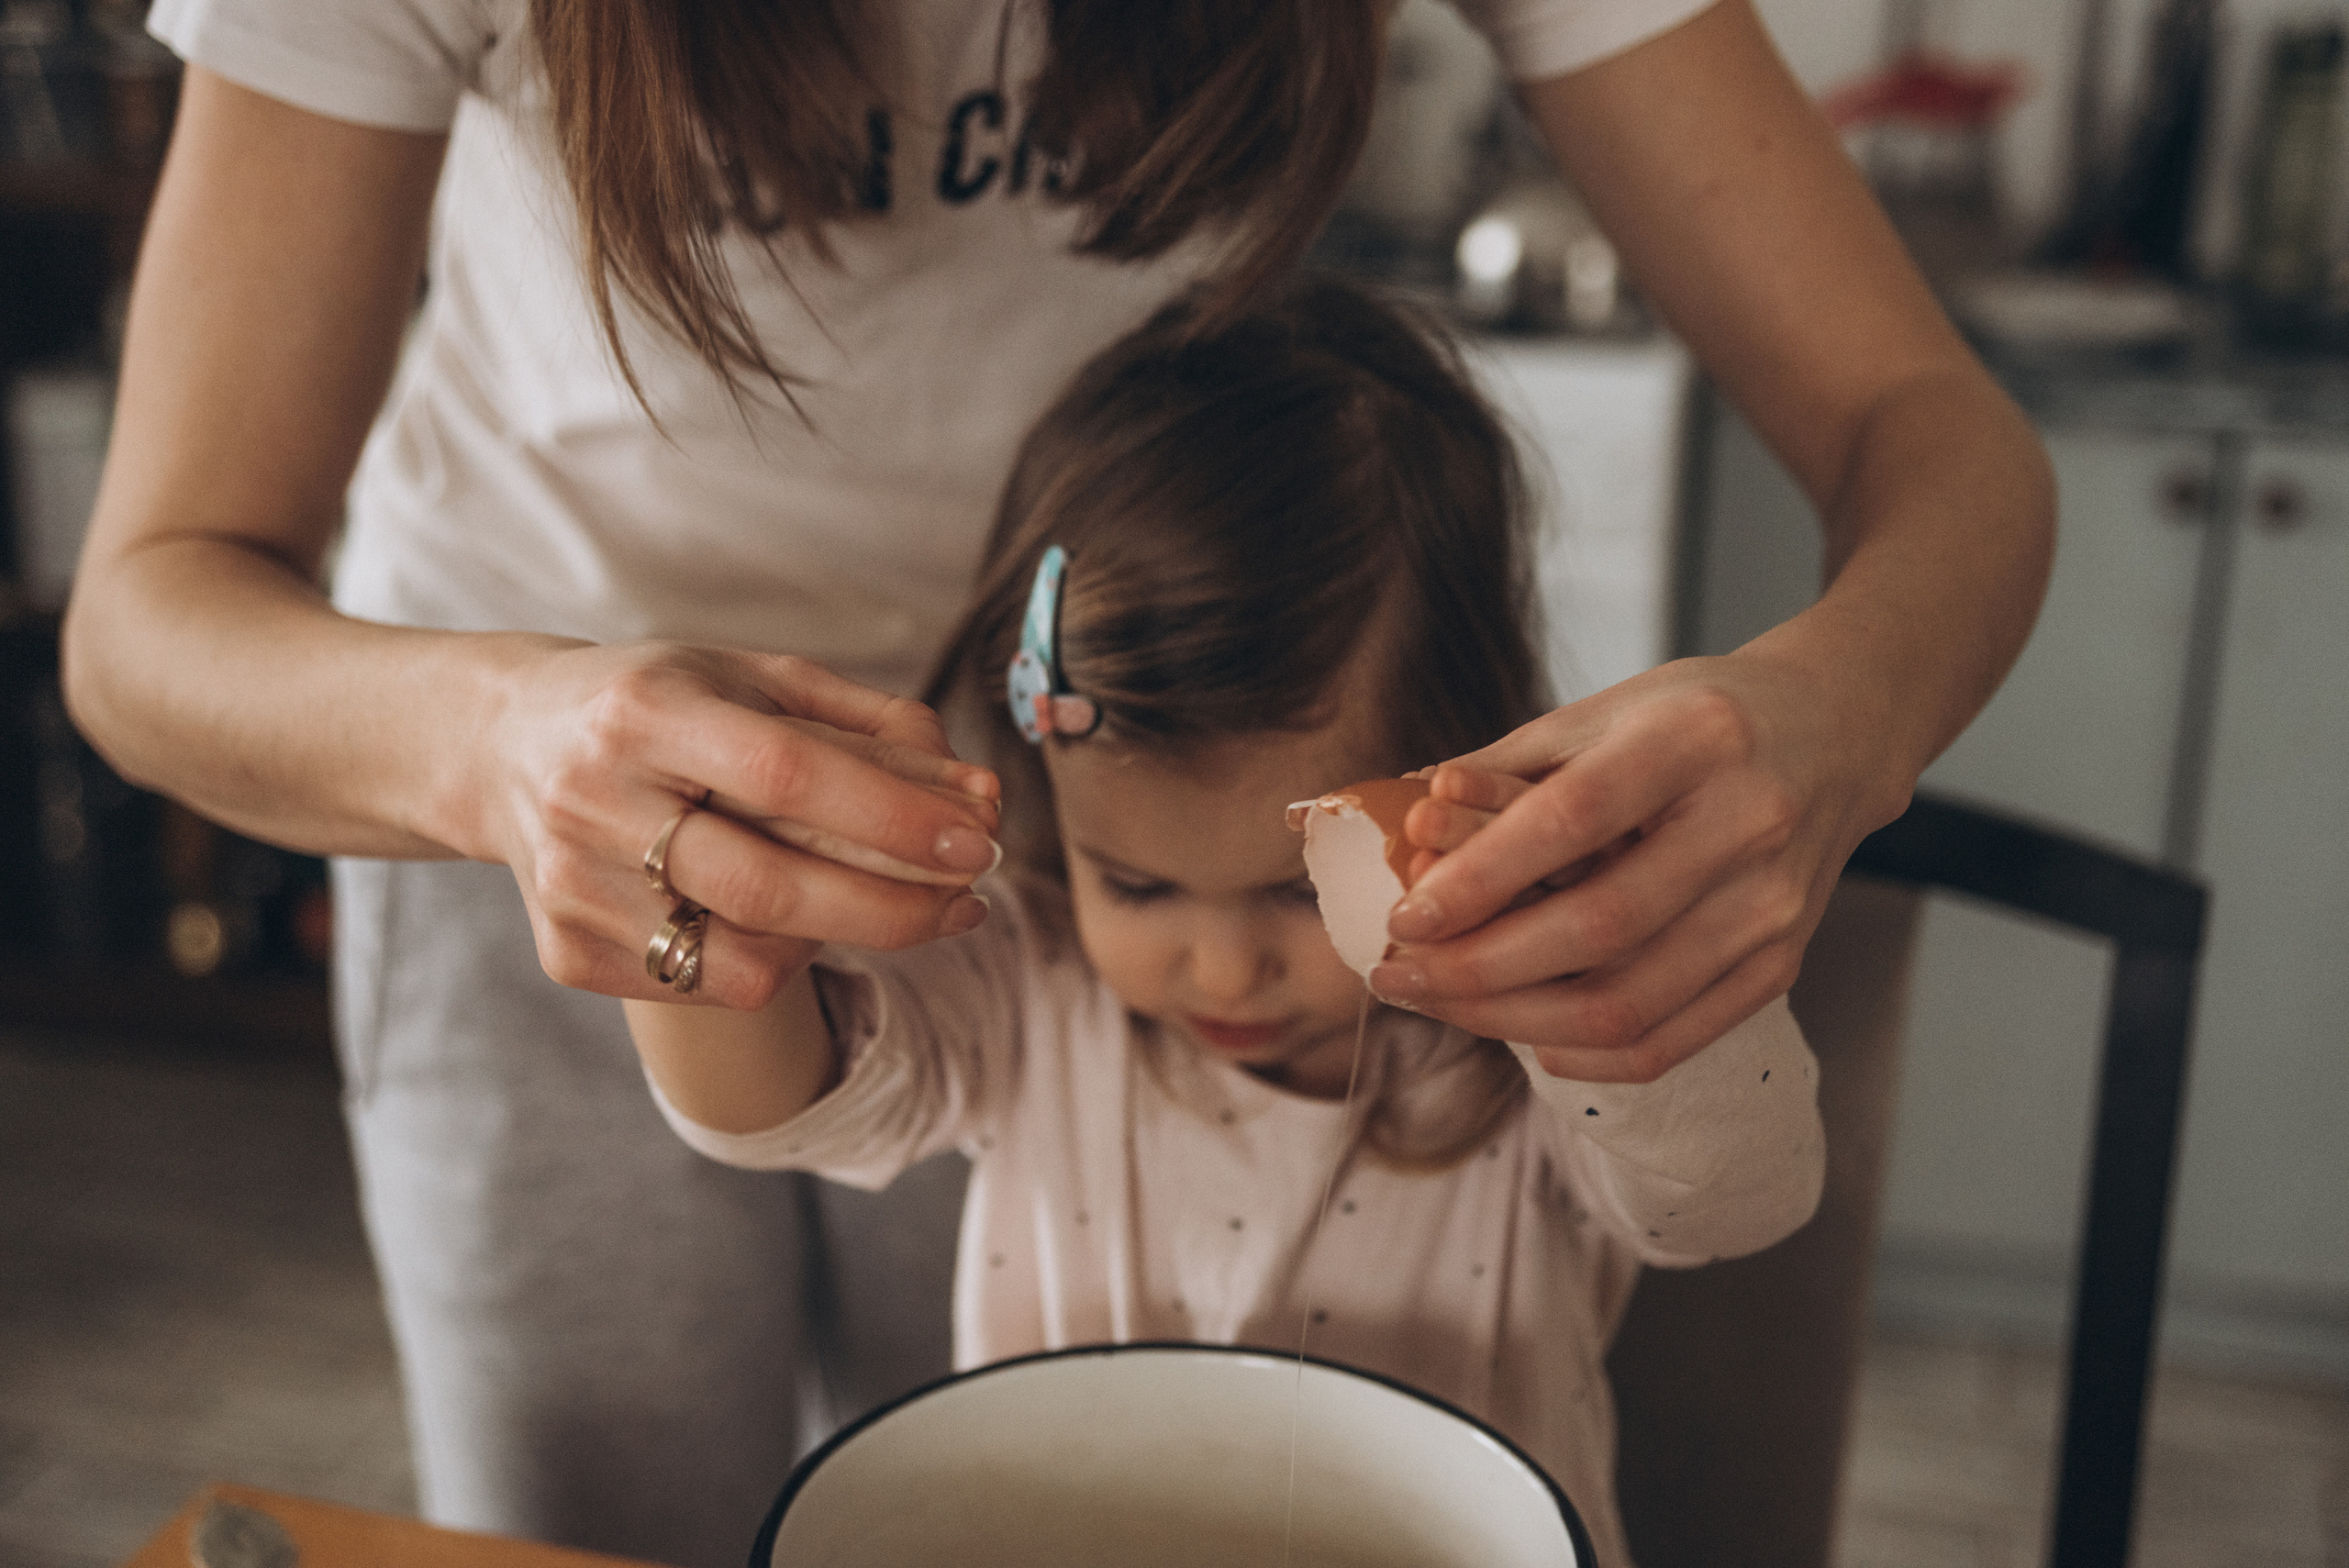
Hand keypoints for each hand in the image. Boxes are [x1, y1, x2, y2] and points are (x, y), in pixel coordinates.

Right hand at [473, 640, 1000, 1009]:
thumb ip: (872, 728)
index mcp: (645, 712)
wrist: (505, 746)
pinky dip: (771, 959)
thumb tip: (977, 796)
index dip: (893, 816)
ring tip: (886, 906)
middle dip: (894, 907)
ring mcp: (572, 886)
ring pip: (741, 959)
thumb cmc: (665, 703)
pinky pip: (704, 983)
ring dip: (840, 942)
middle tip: (971, 901)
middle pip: (769, 887)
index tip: (979, 839)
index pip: (787, 773)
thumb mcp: (759, 680)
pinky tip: (787, 918)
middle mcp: (594, 800)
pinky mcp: (567, 951)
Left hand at [1368, 653, 1910, 1081]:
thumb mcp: (1608, 708)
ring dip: (1512, 1020)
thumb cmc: (1701, 717)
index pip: (1572, 819)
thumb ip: (1508, 765)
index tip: (1404, 916)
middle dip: (1477, 968)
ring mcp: (1772, 904)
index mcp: (1696, 737)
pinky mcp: (1781, 963)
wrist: (1835, 735)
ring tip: (1440, 1005)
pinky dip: (1584, 1055)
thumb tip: (1403, 825)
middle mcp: (1749, 822)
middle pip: (1597, 928)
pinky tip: (1524, 1036)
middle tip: (1395, 974)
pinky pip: (1670, 1040)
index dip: (1480, 878)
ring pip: (1626, 1003)